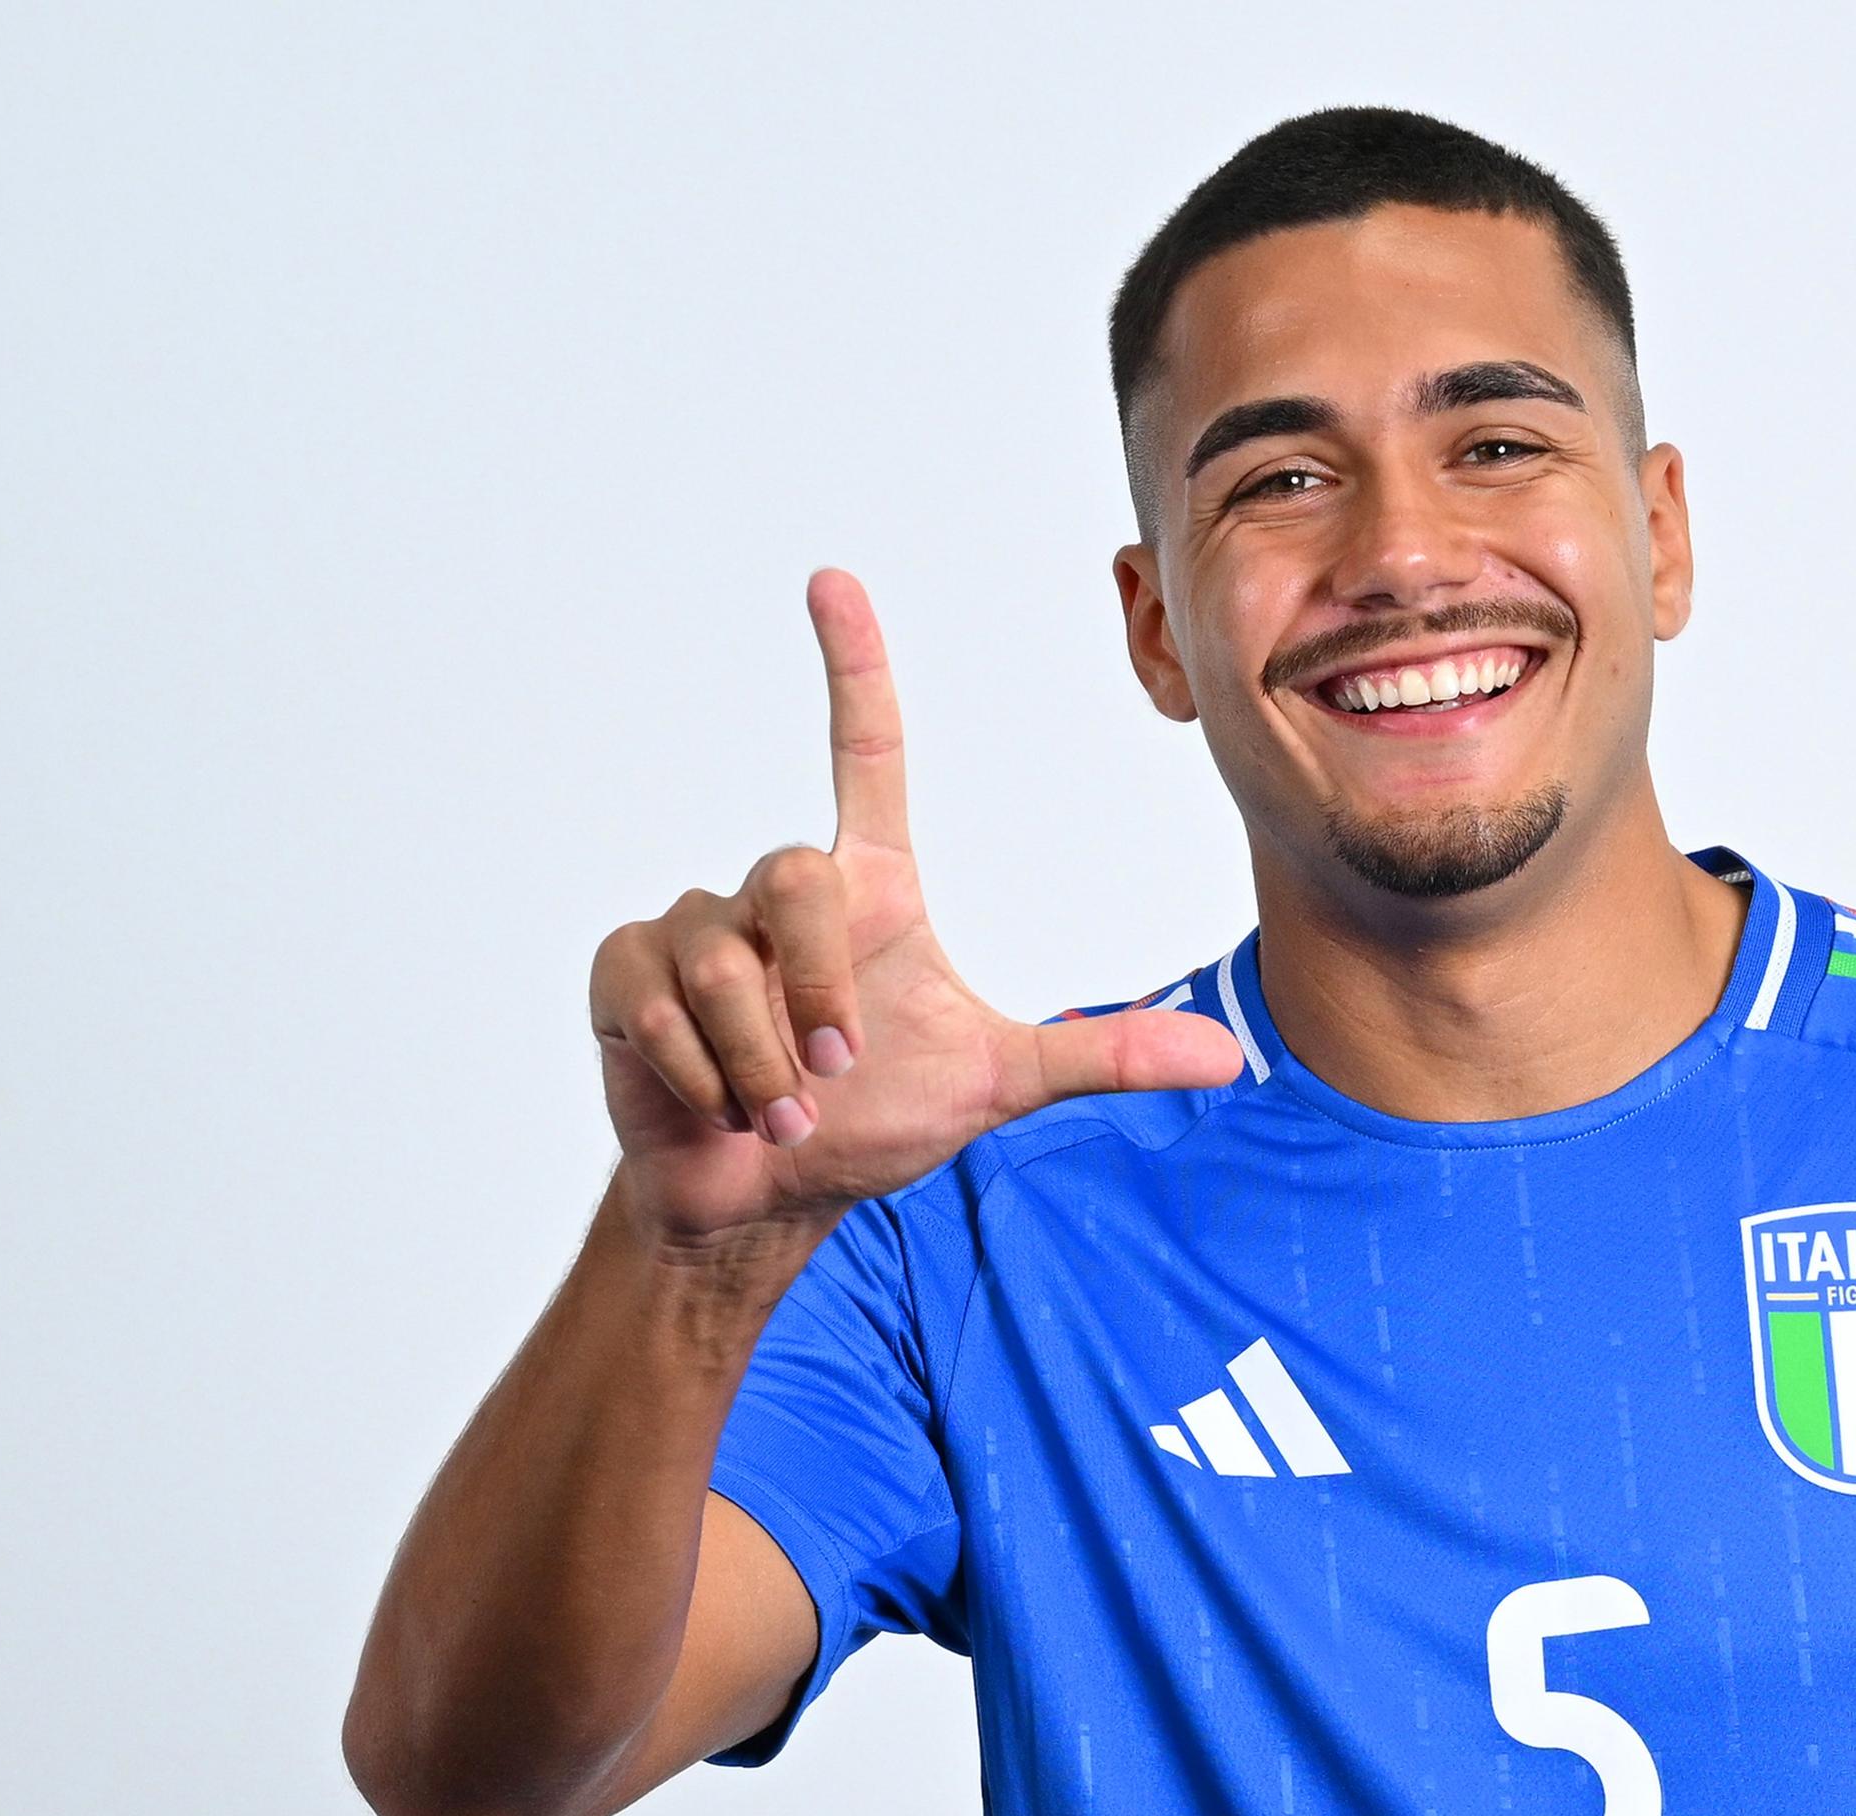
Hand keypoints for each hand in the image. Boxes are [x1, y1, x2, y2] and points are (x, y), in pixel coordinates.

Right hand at [590, 571, 1243, 1251]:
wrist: (766, 1193)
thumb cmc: (872, 1121)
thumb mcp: (997, 1086)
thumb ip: (1101, 1059)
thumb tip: (1229, 1059)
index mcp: (867, 888)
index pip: (865, 750)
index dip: (855, 665)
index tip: (834, 581)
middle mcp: (778, 890)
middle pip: (793, 875)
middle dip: (821, 997)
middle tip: (832, 1078)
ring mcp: (694, 924)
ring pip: (726, 962)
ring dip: (764, 1062)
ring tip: (780, 1109)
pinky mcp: (626, 973)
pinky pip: (661, 1004)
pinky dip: (704, 1076)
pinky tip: (718, 1106)